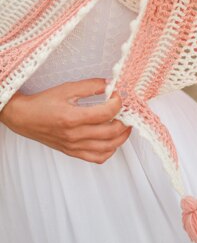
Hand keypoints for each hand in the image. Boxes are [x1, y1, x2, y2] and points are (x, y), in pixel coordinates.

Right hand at [0, 78, 131, 163]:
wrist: (24, 118)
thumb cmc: (44, 103)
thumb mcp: (67, 88)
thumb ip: (90, 86)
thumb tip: (110, 84)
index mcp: (73, 118)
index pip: (106, 113)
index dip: (117, 102)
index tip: (117, 95)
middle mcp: (75, 135)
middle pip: (111, 132)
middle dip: (125, 120)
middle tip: (126, 110)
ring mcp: (75, 146)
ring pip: (108, 147)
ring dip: (122, 136)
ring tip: (125, 125)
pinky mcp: (74, 152)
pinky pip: (98, 158)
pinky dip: (110, 150)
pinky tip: (112, 140)